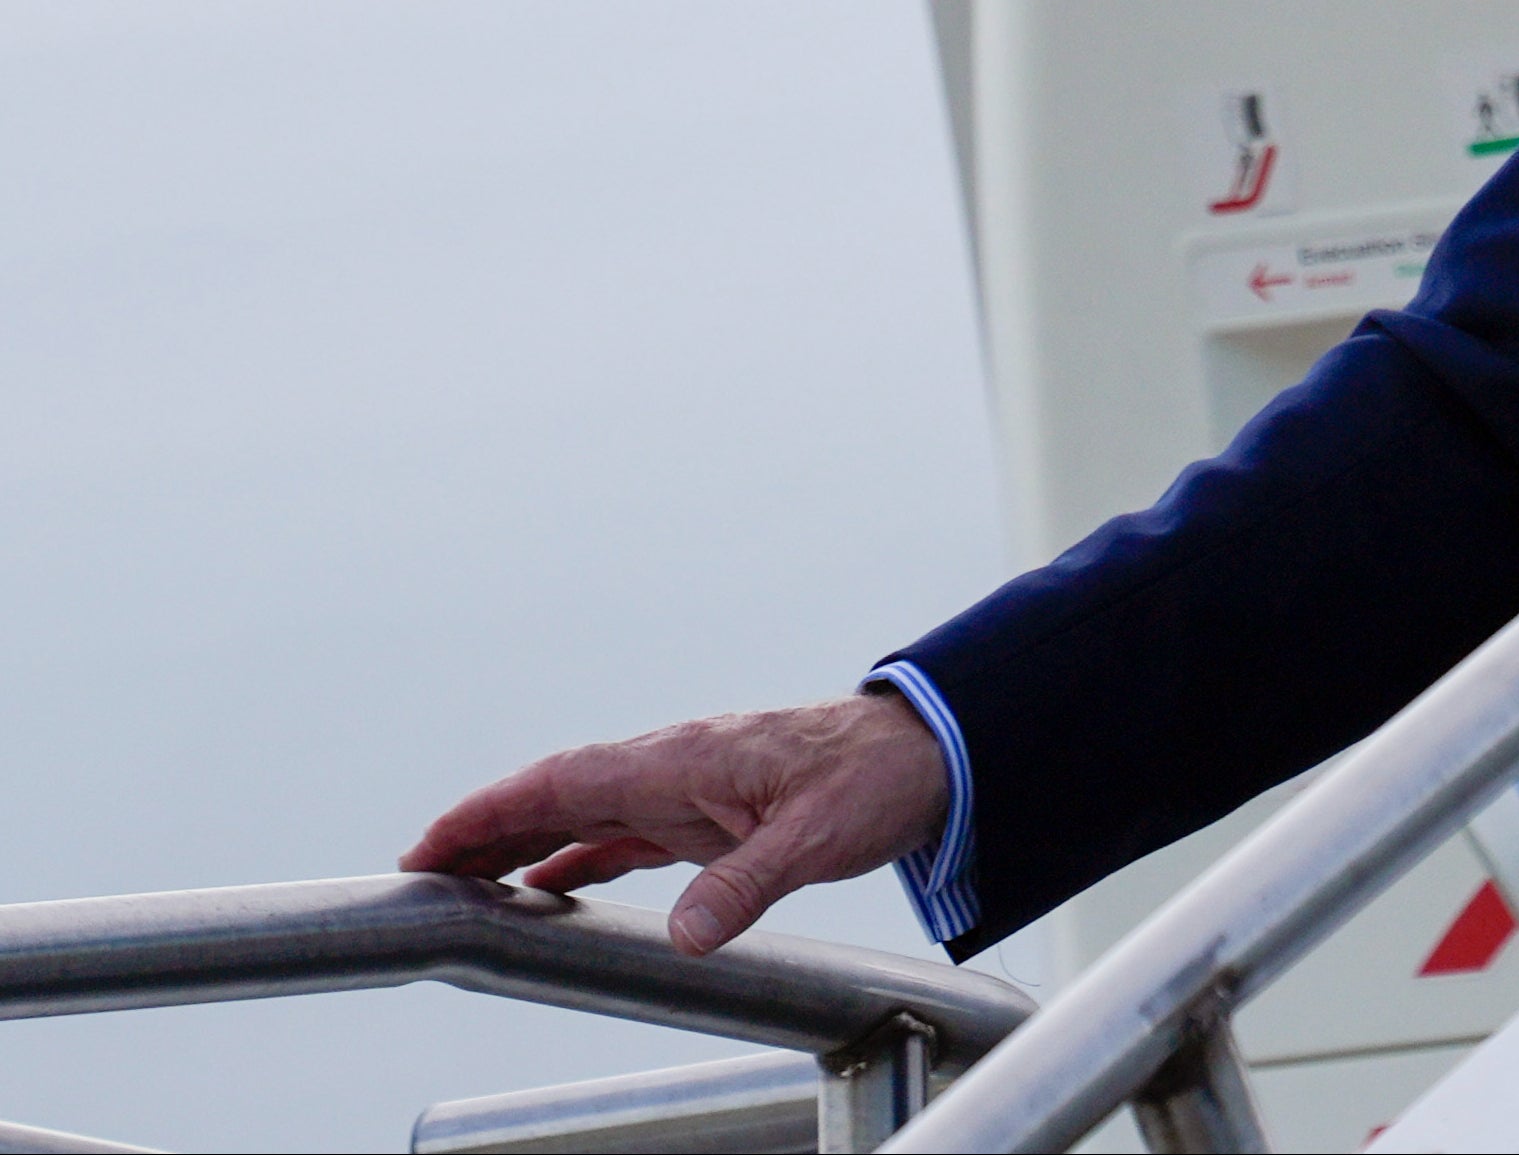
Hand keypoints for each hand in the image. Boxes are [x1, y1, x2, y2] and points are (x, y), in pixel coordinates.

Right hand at [402, 690, 950, 955]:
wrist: (930, 753)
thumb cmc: (874, 777)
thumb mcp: (814, 838)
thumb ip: (746, 883)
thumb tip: (685, 936)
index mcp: (683, 760)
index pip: (563, 781)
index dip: (490, 812)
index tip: (430, 843)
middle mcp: (673, 768)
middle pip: (557, 796)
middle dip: (485, 830)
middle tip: (417, 874)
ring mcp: (689, 789)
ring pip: (584, 815)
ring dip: (523, 845)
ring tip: (461, 885)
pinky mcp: (711, 813)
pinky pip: (624, 834)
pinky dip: (576, 857)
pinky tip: (547, 888)